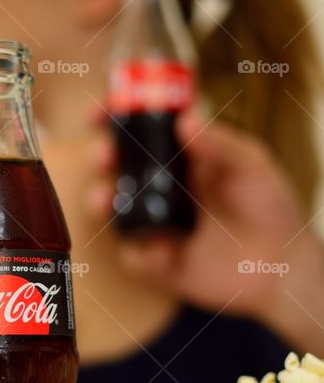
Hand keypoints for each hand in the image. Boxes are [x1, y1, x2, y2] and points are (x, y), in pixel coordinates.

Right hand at [90, 112, 323, 326]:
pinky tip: (164, 253)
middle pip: (118, 166)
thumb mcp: (252, 168)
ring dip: (101, 202)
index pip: (143, 131)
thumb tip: (185, 119)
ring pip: (112, 210)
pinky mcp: (156, 261)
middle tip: (103, 156)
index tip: (100, 113)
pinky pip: (133, 257)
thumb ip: (220, 145)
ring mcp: (155, 224)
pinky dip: (140, 254)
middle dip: (102, 156)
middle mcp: (162, 188)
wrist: (282, 268)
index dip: (117, 119)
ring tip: (105, 200)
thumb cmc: (271, 209)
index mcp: (183, 159)